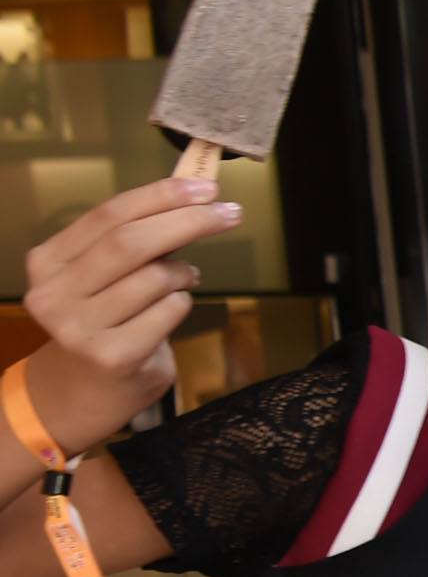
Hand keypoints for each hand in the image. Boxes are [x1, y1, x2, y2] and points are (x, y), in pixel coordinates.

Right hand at [20, 176, 237, 446]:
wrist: (85, 389)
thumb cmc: (105, 320)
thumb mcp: (104, 275)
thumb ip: (135, 237)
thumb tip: (194, 193)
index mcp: (47, 262)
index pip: (109, 215)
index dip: (161, 196)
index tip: (206, 187)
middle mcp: (53, 293)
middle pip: (131, 242)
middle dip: (188, 221)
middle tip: (229, 213)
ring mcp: (78, 328)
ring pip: (154, 277)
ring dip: (183, 273)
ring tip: (185, 278)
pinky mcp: (110, 355)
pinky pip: (168, 311)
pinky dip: (182, 303)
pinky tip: (170, 310)